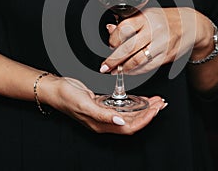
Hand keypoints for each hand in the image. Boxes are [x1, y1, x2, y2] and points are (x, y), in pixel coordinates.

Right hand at [39, 76, 166, 134]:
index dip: (144, 119)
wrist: (56, 89)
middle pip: (133, 121)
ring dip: (144, 108)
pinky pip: (122, 106)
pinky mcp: (103, 105)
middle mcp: (105, 122)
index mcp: (101, 125)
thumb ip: (102, 114)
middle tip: (161, 103)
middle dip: (149, 113)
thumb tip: (121, 122)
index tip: (155, 109)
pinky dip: (133, 103)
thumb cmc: (67, 97)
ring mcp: (104, 113)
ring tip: (156, 101)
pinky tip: (140, 98)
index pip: (129, 127)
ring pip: (129, 114)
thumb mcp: (85, 104)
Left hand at [100, 7, 213, 74]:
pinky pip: (148, 66)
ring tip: (115, 71)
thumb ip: (128, 23)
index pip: (124, 29)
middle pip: (129, 47)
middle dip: (114, 60)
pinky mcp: (167, 56)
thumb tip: (110, 29)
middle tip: (104, 67)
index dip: (113, 40)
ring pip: (138, 60)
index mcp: (146, 17)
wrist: (190, 24)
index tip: (109, 45)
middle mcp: (154, 30)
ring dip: (124, 68)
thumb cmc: (164, 19)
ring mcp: (162, 44)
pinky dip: (136, 71)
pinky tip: (129, 71)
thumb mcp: (146, 15)